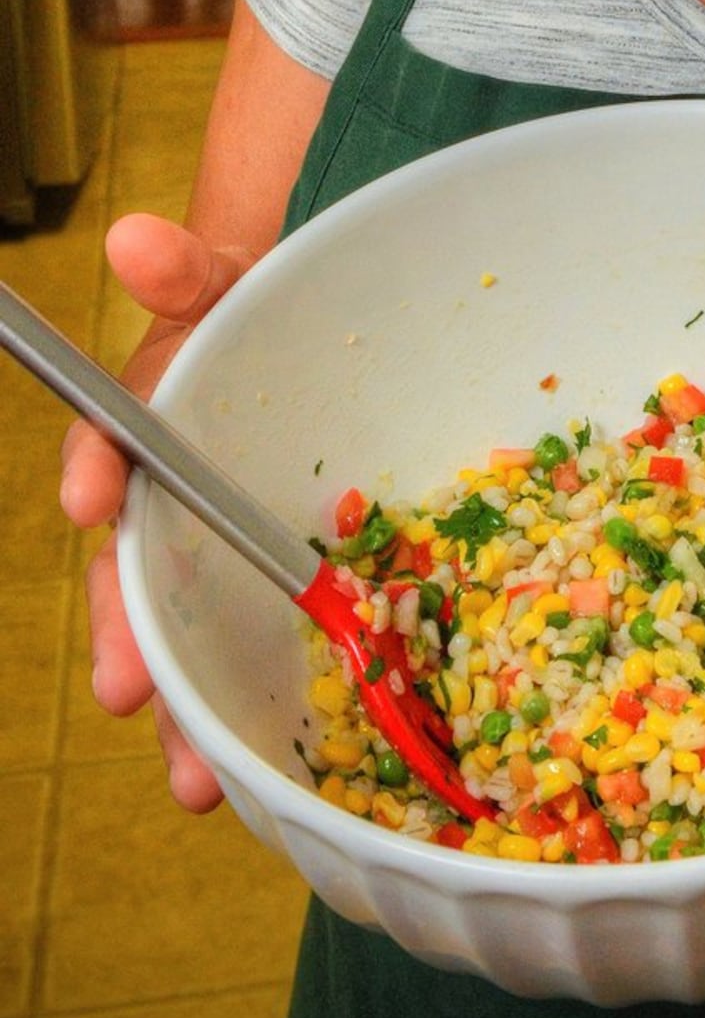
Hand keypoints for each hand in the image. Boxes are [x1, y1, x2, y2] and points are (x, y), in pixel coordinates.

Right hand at [59, 212, 251, 810]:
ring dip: (189, 708)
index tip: (85, 495)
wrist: (306, 334)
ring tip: (197, 781)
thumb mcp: (225, 280)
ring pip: (197, 635)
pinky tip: (270, 772)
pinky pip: (271, 650)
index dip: (96, 470)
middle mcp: (176, 504)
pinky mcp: (285, 587)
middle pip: (140, 576)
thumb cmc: (253, 314)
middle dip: (130, 638)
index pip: (110, 452)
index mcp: (155, 430)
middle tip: (127, 692)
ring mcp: (226, 553)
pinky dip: (264, 709)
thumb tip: (133, 236)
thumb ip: (184, 267)